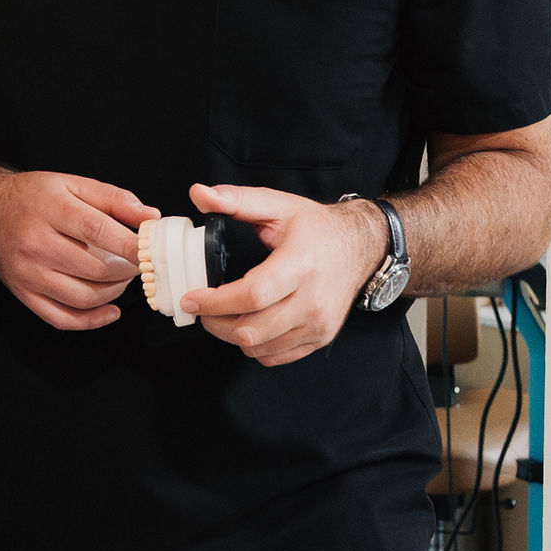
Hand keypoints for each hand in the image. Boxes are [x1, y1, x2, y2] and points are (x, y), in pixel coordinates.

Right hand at [0, 167, 156, 331]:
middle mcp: (35, 243)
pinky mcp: (23, 293)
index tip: (150, 250)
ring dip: (113, 293)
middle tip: (137, 263)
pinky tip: (110, 310)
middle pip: (93, 268)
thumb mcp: (73, 184)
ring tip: (121, 279)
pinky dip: (92, 321)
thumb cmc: (35, 197)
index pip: (98, 231)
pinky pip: (61, 318)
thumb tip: (150, 217)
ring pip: (82, 297)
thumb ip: (114, 198)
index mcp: (50, 210)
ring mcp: (27, 272)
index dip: (131, 245)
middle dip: (126, 270)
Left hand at [174, 184, 378, 366]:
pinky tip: (248, 324)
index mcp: (301, 264)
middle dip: (215, 323)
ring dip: (231, 335)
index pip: (252, 295)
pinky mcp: (320, 337)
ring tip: (222, 315)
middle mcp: (313, 299)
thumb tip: (199, 194)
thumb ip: (236, 200)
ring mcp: (319, 323)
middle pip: (251, 329)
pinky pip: (275, 356)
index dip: (215, 302)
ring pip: (259, 347)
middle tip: (201, 308)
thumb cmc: (317, 227)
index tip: (191, 299)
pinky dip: (254, 346)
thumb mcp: (278, 205)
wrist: (359, 247)